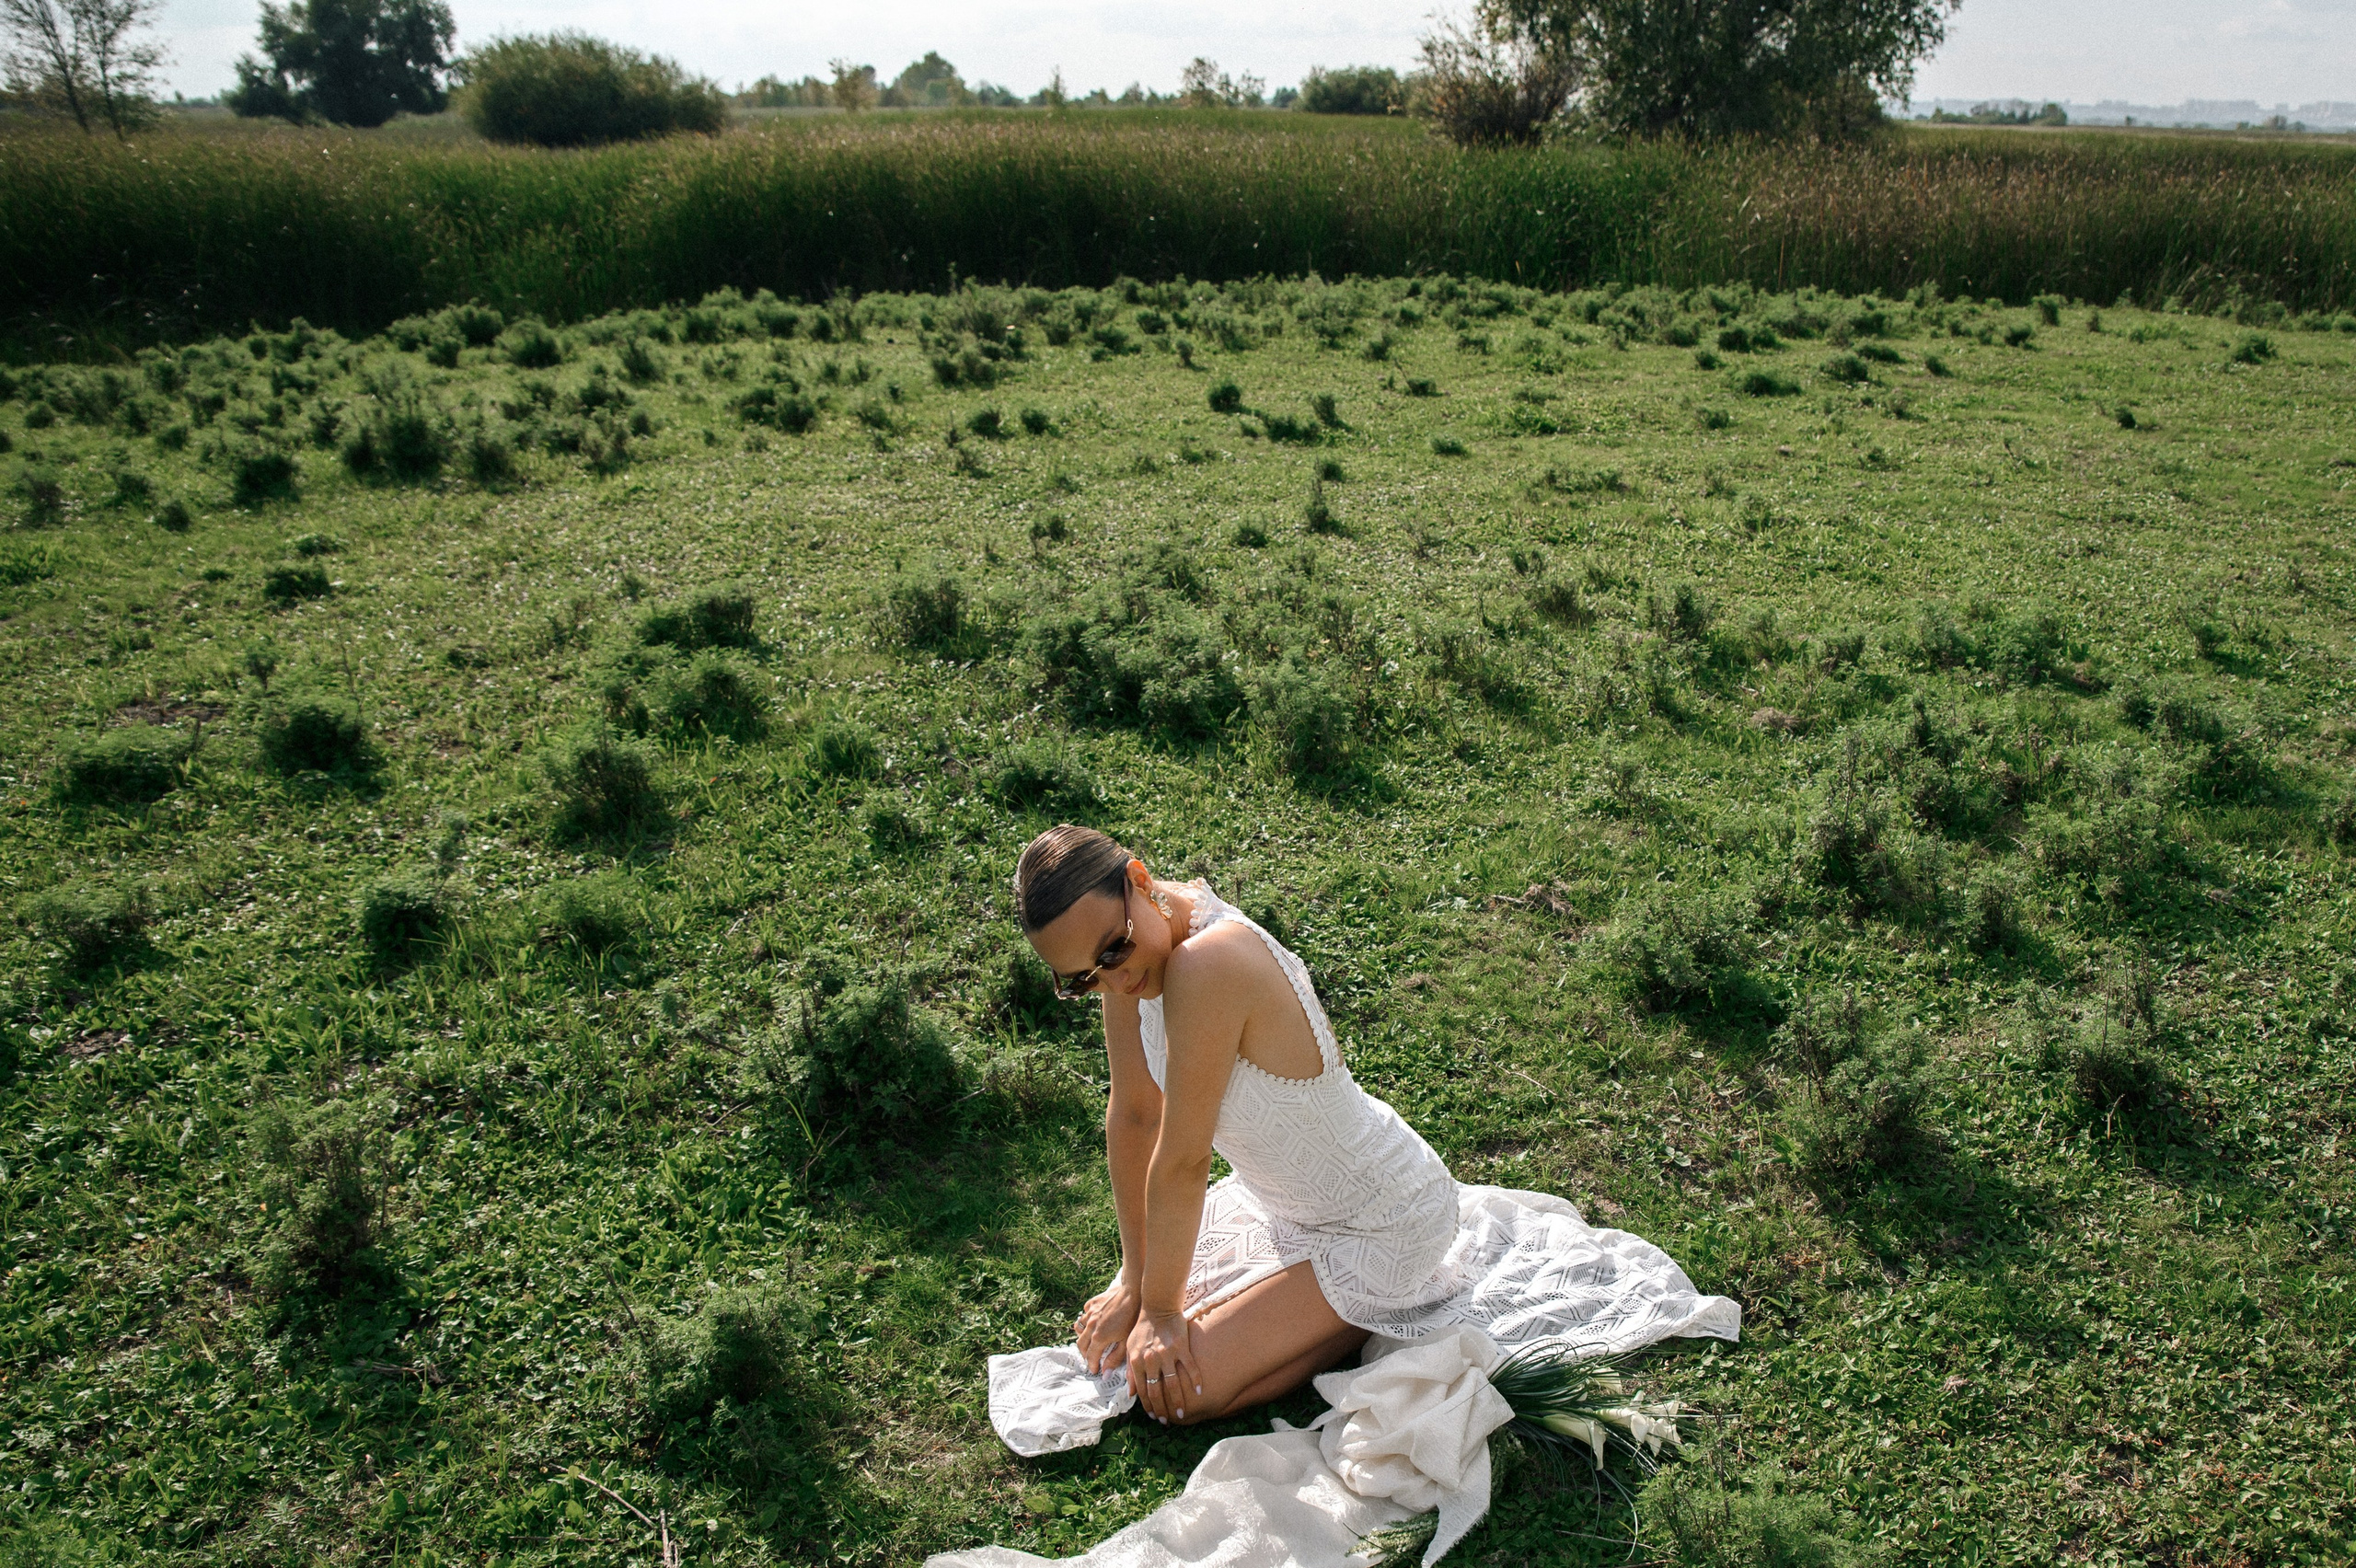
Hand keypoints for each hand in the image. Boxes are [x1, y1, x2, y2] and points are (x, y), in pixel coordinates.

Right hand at [1075, 1280, 1140, 1374]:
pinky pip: (1084, 1315)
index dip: (1092, 1365)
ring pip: (1079, 1329)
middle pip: (1081, 1345)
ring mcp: (1090, 1313)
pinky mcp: (1092, 1303)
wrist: (1133, 1293)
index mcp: (1099, 1337)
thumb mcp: (1126, 1342)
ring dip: (1083, 1337)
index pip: (1090, 1357)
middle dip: (1085, 1354)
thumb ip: (1114, 1359)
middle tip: (1092, 1358)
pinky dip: (1086, 1321)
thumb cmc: (1132, 1318)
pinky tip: (1095, 1322)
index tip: (1095, 1370)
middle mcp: (1091, 1325)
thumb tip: (1105, 1374)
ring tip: (1091, 1341)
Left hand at [1125, 1308, 1203, 1423]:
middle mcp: (1151, 1360)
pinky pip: (1190, 1367)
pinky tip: (1199, 1391)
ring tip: (1181, 1414)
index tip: (1154, 1416)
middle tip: (1167, 1421)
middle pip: (1157, 1391)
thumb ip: (1130, 1371)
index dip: (1148, 1405)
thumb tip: (1131, 1394)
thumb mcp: (1130, 1349)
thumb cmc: (1142, 1329)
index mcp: (1137, 1361)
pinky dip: (1195, 1380)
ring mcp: (1167, 1354)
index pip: (1142, 1390)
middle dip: (1162, 1409)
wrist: (1158, 1307)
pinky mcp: (1181, 1347)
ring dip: (1178, 1401)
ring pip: (1173, 1384)